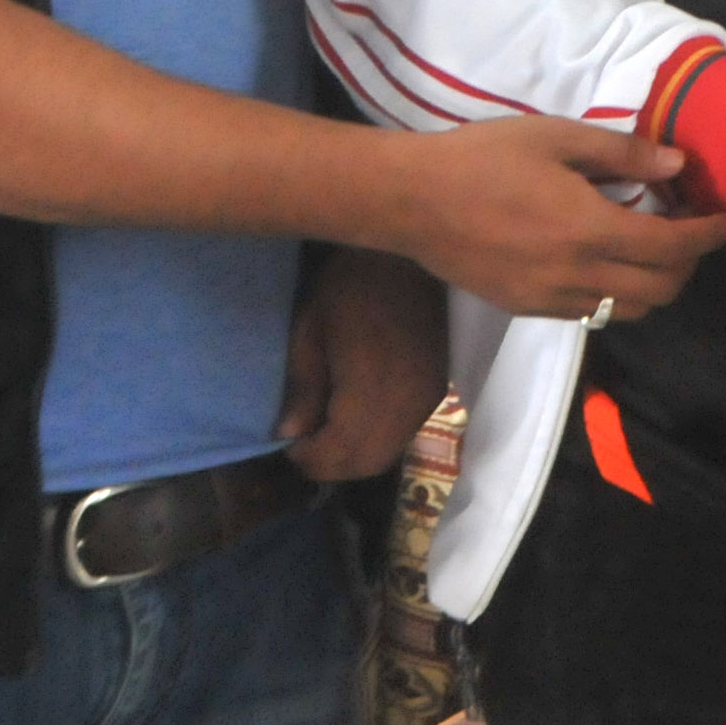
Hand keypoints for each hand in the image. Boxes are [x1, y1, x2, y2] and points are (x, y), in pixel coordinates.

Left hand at [276, 247, 448, 480]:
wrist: (407, 260)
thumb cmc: (350, 284)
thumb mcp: (310, 328)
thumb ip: (303, 386)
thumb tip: (291, 433)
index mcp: (371, 382)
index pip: (341, 448)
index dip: (311, 458)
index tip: (288, 446)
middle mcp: (406, 398)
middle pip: (368, 460)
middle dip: (332, 465)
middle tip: (304, 448)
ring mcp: (427, 396)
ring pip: (389, 452)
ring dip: (355, 456)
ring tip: (327, 435)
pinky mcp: (437, 389)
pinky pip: (404, 434)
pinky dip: (377, 441)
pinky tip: (356, 420)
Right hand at [379, 116, 725, 320]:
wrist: (412, 201)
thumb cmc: (484, 158)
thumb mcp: (556, 138)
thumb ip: (622, 153)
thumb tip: (677, 164)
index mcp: (588, 230)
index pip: (673, 248)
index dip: (710, 236)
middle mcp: (576, 276)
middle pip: (661, 290)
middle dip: (689, 262)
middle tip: (691, 227)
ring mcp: (551, 300)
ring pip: (629, 310)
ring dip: (656, 283)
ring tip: (653, 244)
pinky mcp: (528, 310)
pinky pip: (592, 314)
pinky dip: (617, 293)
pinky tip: (606, 258)